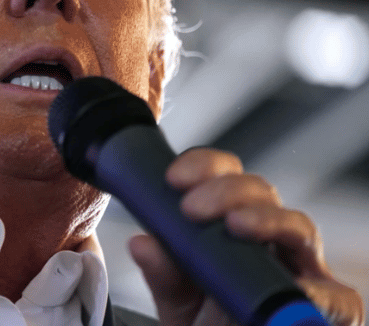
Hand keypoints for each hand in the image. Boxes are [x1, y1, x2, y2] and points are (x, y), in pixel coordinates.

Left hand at [128, 148, 364, 325]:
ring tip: (238, 226)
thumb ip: (164, 273)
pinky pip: (335, 294)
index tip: (172, 178)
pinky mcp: (333, 306)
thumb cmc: (206, 323)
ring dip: (267, 220)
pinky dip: (315, 290)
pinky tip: (294, 289)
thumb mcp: (177, 299)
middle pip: (261, 192)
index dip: (203, 167)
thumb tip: (141, 242)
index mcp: (231, 226)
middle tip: (192, 208)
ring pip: (298, 227)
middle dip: (226, 190)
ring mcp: (303, 270)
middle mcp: (270, 239)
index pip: (223, 177)